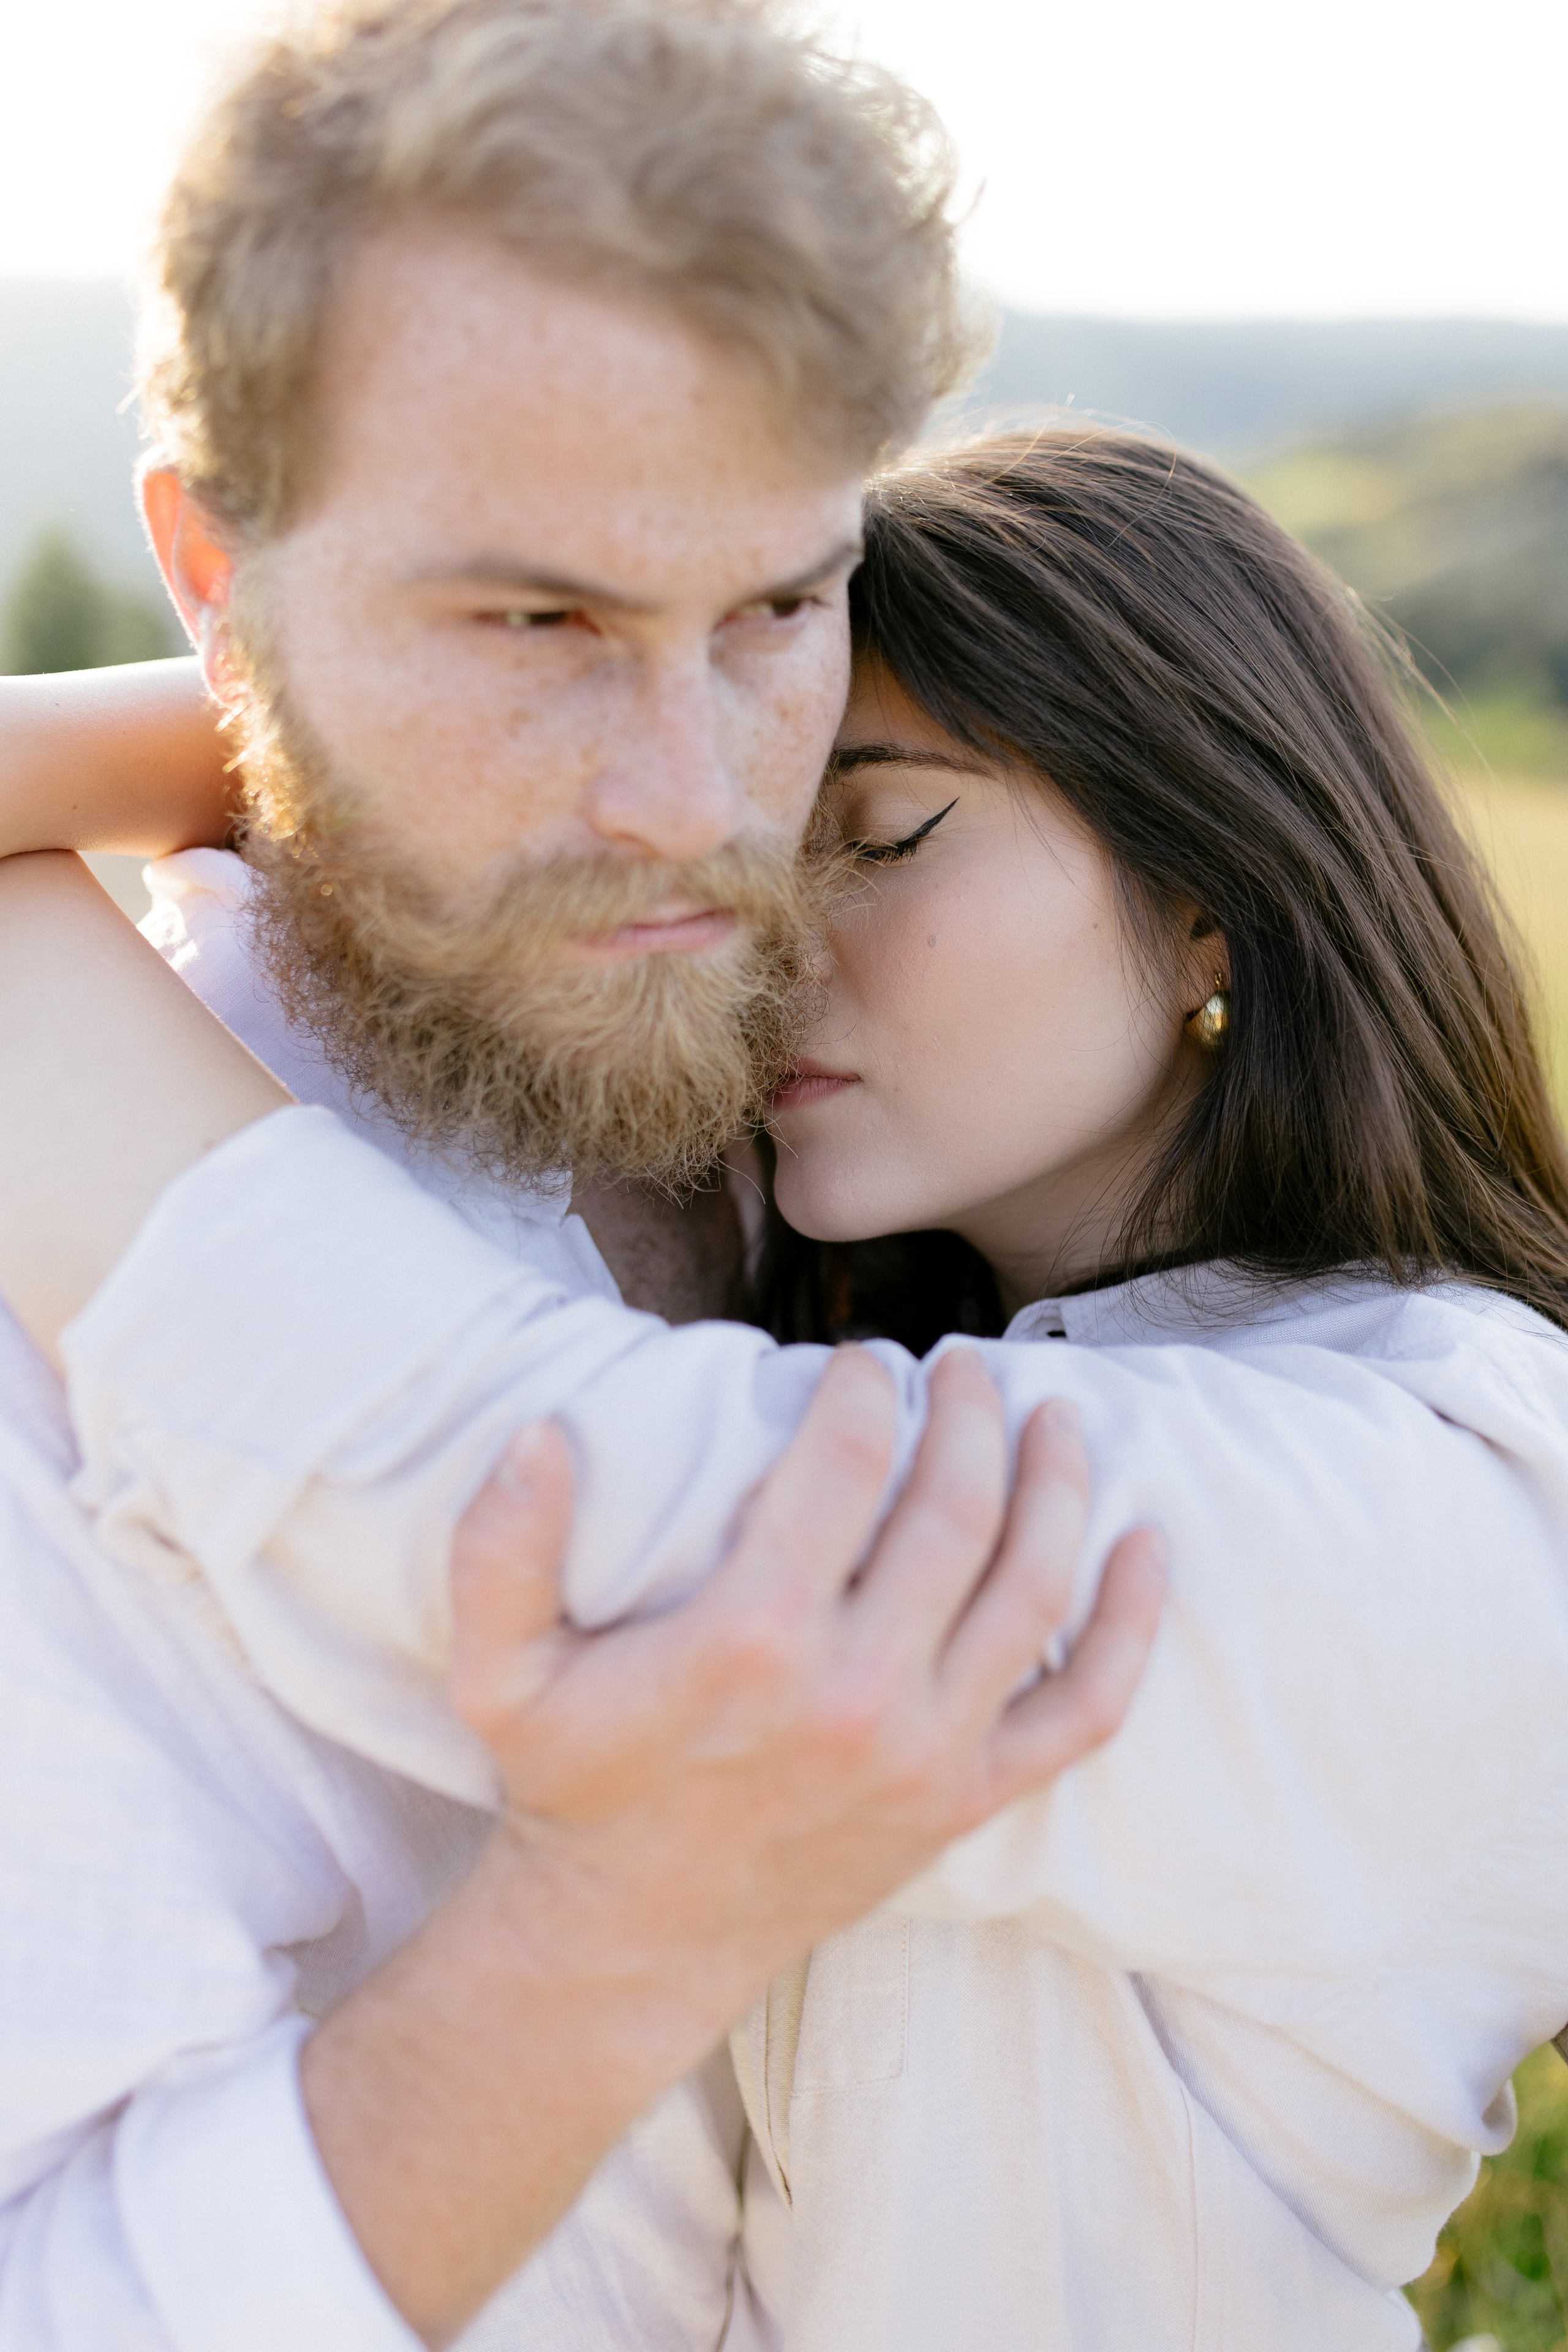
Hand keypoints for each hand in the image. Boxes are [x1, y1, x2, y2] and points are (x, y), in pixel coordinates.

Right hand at [448, 1346, 1164, 2028]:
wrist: (629, 1941)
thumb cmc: (574, 1785)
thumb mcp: (499, 1669)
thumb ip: (502, 1546)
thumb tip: (539, 1431)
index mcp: (752, 1638)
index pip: (847, 1464)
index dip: (864, 1388)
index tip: (863, 1359)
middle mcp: (857, 1691)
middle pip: (955, 1508)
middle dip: (970, 1414)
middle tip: (964, 1367)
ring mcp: (927, 1751)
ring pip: (1032, 1587)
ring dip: (1058, 1486)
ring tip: (1056, 1419)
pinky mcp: (967, 1800)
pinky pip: (1084, 1708)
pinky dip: (1130, 1625)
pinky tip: (1150, 1546)